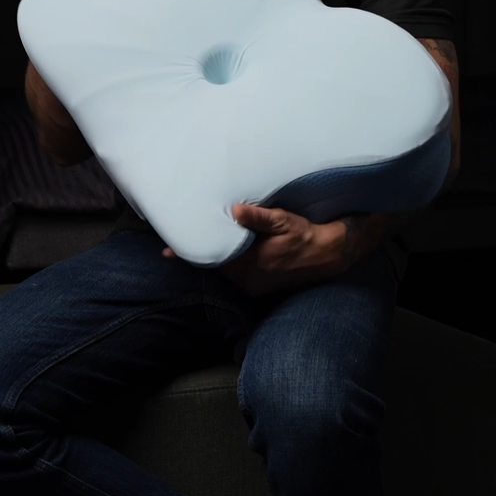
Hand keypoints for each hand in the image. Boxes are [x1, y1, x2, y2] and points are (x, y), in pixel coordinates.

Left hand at [162, 202, 350, 296]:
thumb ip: (259, 217)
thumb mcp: (284, 221)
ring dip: (209, 259)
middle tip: (175, 242)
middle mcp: (249, 280)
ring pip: (223, 272)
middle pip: (214, 268)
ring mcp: (253, 285)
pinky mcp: (258, 285)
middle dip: (196, 255)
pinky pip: (233, 274)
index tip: (168, 251)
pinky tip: (218, 252)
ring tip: (192, 244)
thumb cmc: (304, 235)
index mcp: (251, 265)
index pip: (213, 260)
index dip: (190, 255)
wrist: (327, 255)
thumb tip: (236, 210)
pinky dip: (223, 264)